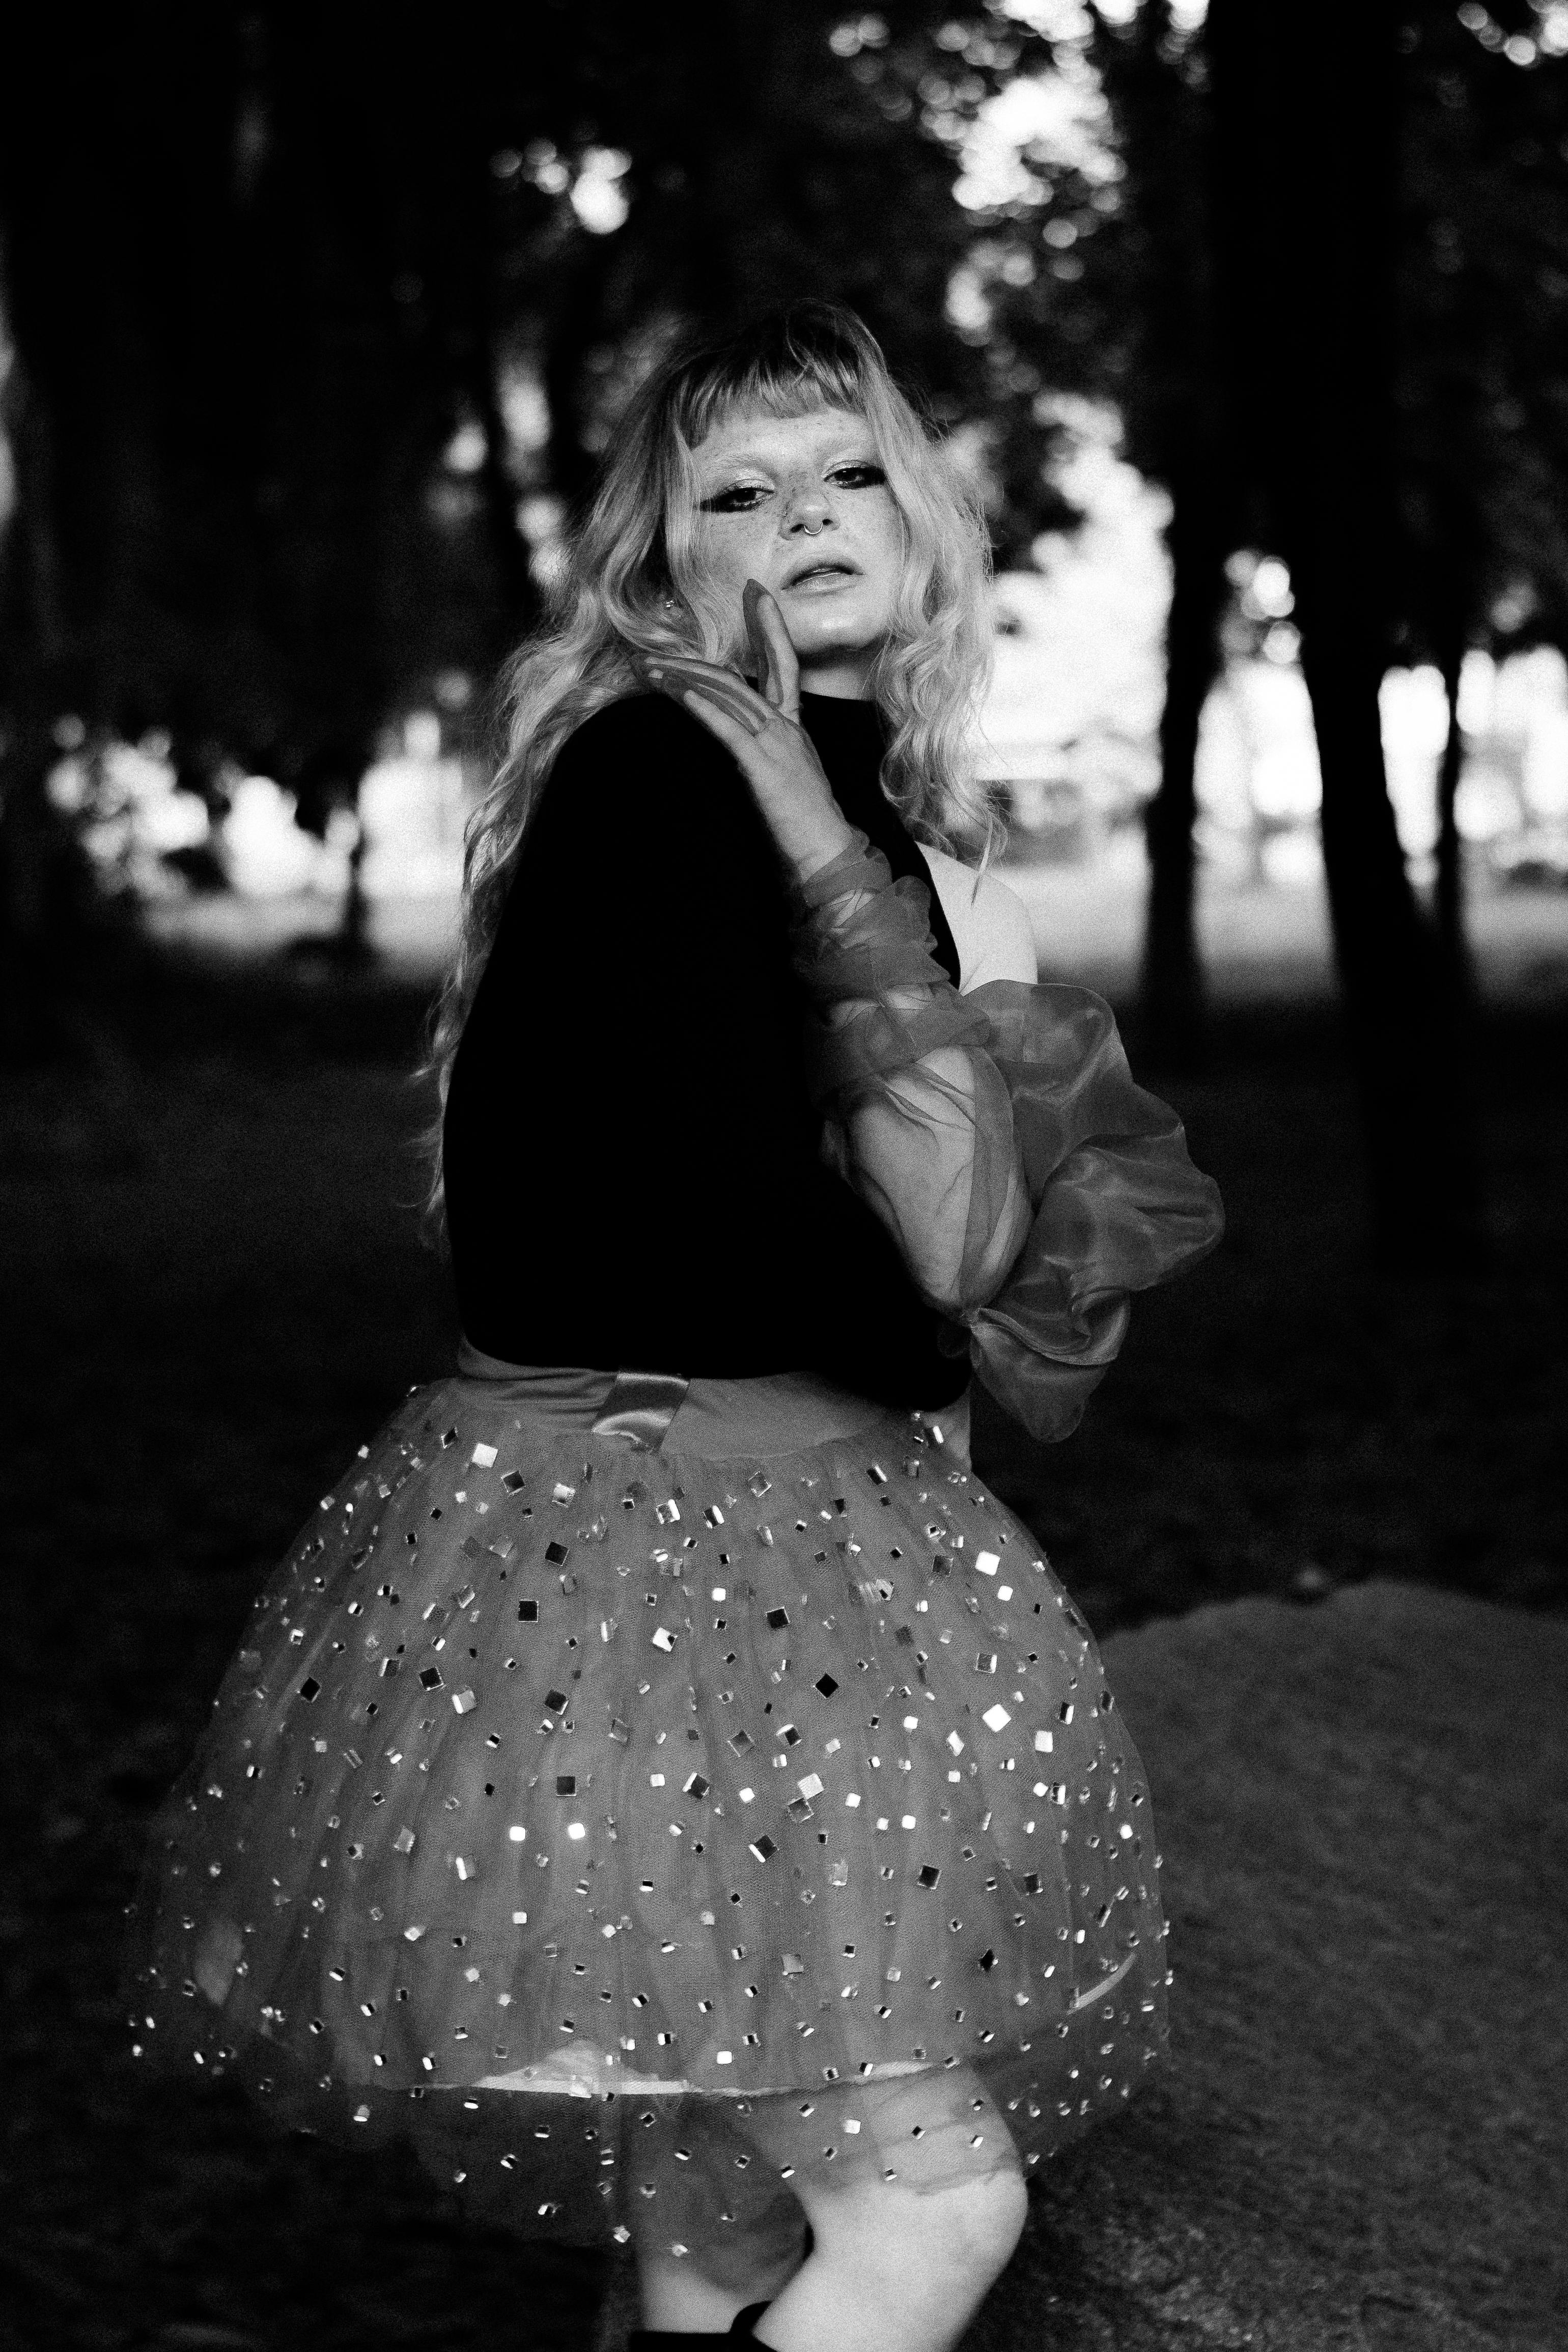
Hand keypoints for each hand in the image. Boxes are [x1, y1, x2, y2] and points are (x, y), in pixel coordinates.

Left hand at [633, 581, 857, 879]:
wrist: (826, 857)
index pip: (783, 664)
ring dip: (684, 677)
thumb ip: (764, 751)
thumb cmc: (803, 826)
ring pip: (729, 695)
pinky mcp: (764, 769)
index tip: (756, 593)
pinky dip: (704, 708)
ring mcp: (777, 746)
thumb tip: (736, 734)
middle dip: (710, 646)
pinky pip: (730, 731)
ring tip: (647, 667)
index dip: (770, 626)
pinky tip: (679, 692)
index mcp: (794, 729)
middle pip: (747, 672)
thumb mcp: (784, 778)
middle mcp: (787, 729)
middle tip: (672, 631)